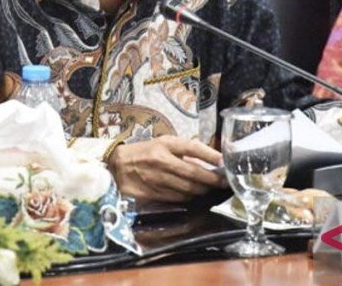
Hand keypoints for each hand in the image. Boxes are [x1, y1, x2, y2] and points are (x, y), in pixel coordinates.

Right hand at [106, 135, 226, 202]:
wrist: (117, 165)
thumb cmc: (145, 152)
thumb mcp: (163, 143)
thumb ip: (184, 151)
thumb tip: (211, 161)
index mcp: (165, 144)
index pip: (192, 148)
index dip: (211, 155)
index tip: (225, 162)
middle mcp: (161, 161)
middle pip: (193, 173)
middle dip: (212, 179)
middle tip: (224, 182)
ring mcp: (156, 179)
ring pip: (187, 189)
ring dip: (202, 190)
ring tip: (211, 190)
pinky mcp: (151, 193)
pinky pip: (176, 198)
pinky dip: (188, 198)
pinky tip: (194, 196)